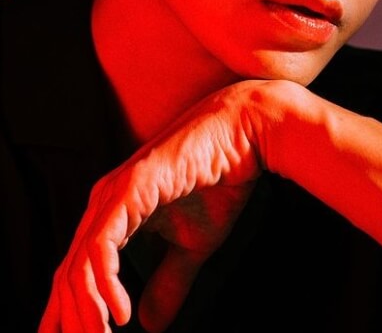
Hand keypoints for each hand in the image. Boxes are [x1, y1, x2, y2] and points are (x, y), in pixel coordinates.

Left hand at [38, 79, 280, 332]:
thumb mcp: (192, 248)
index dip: (70, 314)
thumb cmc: (218, 182)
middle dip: (69, 322)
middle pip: (69, 275)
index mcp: (114, 215)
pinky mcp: (130, 187)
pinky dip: (103, 283)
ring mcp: (114, 194)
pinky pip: (102, 244)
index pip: (78, 272)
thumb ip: (168, 283)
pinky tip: (118, 314)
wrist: (242, 138)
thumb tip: (148, 325)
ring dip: (83, 312)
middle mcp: (105, 204)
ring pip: (78, 264)